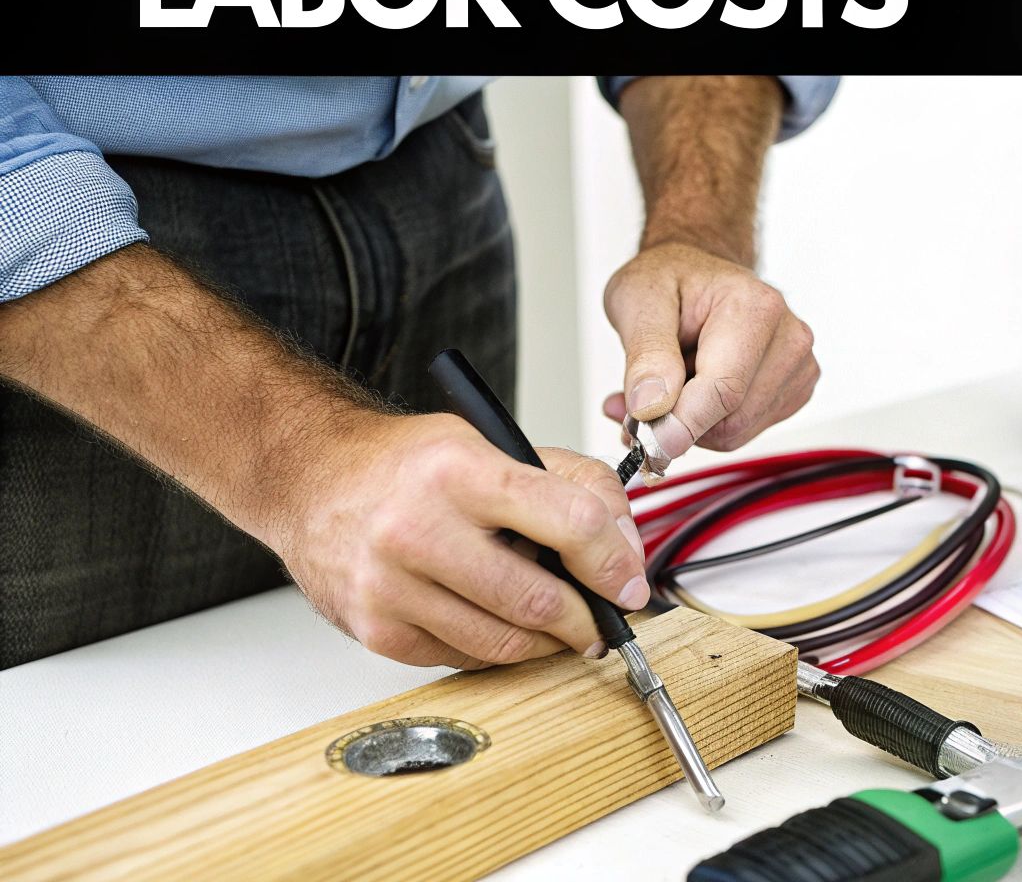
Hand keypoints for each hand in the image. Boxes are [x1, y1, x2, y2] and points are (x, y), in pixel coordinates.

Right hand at [275, 413, 648, 668]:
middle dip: (588, 618)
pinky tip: (500, 621)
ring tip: (562, 625)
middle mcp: (417, 528)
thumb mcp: (497, 444)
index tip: (630, 583)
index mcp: (460, 470)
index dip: (615, 561)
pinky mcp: (377, 630)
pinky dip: (496, 647)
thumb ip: (576, 486)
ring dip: (548, 641)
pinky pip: (463, 657)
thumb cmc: (408, 465)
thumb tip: (627, 550)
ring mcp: (391, 586)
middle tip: (605, 619)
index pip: (570, 523)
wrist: (310, 478)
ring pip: (505, 641)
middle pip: (538, 598)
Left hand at [602, 241, 817, 457]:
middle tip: (642, 395)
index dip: (679, 425)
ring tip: (677, 377)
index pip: (724, 390)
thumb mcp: (638, 300)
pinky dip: (712, 421)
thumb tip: (652, 407)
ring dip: (693, 420)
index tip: (644, 441)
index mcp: (755, 307)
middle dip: (679, 420)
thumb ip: (646, 354)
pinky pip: (744, 432)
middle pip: (731, 420)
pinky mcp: (794, 391)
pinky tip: (700, 385)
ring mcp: (798, 367)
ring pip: (736, 432)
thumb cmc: (670, 280)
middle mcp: (789, 337)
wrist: (697, 276)